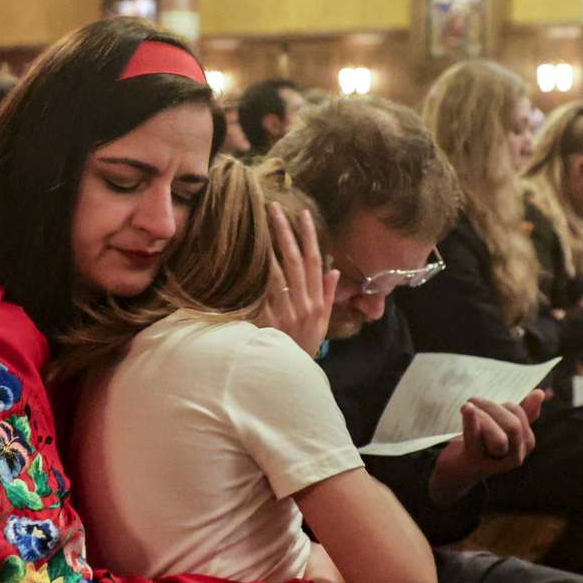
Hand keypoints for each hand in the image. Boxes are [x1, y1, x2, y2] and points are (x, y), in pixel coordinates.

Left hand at [257, 203, 339, 357]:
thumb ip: (328, 295)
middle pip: (295, 261)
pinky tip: (249, 258)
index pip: (316, 262)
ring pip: (278, 274)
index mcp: (317, 302)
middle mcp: (304, 304)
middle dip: (286, 232)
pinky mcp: (270, 321)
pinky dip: (257, 277)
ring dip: (270, 248)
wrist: (291, 373)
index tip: (303, 215)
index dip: (310, 237)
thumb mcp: (322, 322)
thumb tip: (333, 270)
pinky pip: (262, 295)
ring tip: (260, 224)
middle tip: (274, 208)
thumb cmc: (305, 345)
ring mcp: (286, 312)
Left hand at [429, 389, 545, 504]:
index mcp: (526, 443)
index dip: (502, 405)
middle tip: (473, 401)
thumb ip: (523, 411)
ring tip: (466, 408)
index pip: (519, 413)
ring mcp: (495, 461)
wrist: (461, 467)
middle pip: (512, 425)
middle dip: (491, 408)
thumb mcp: (505, 426)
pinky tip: (467, 407)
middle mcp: (515, 456)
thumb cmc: (485, 443)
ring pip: (498, 437)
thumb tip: (540, 392)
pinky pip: (475, 437)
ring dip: (480, 417)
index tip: (486, 405)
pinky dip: (471, 421)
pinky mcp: (474, 460)